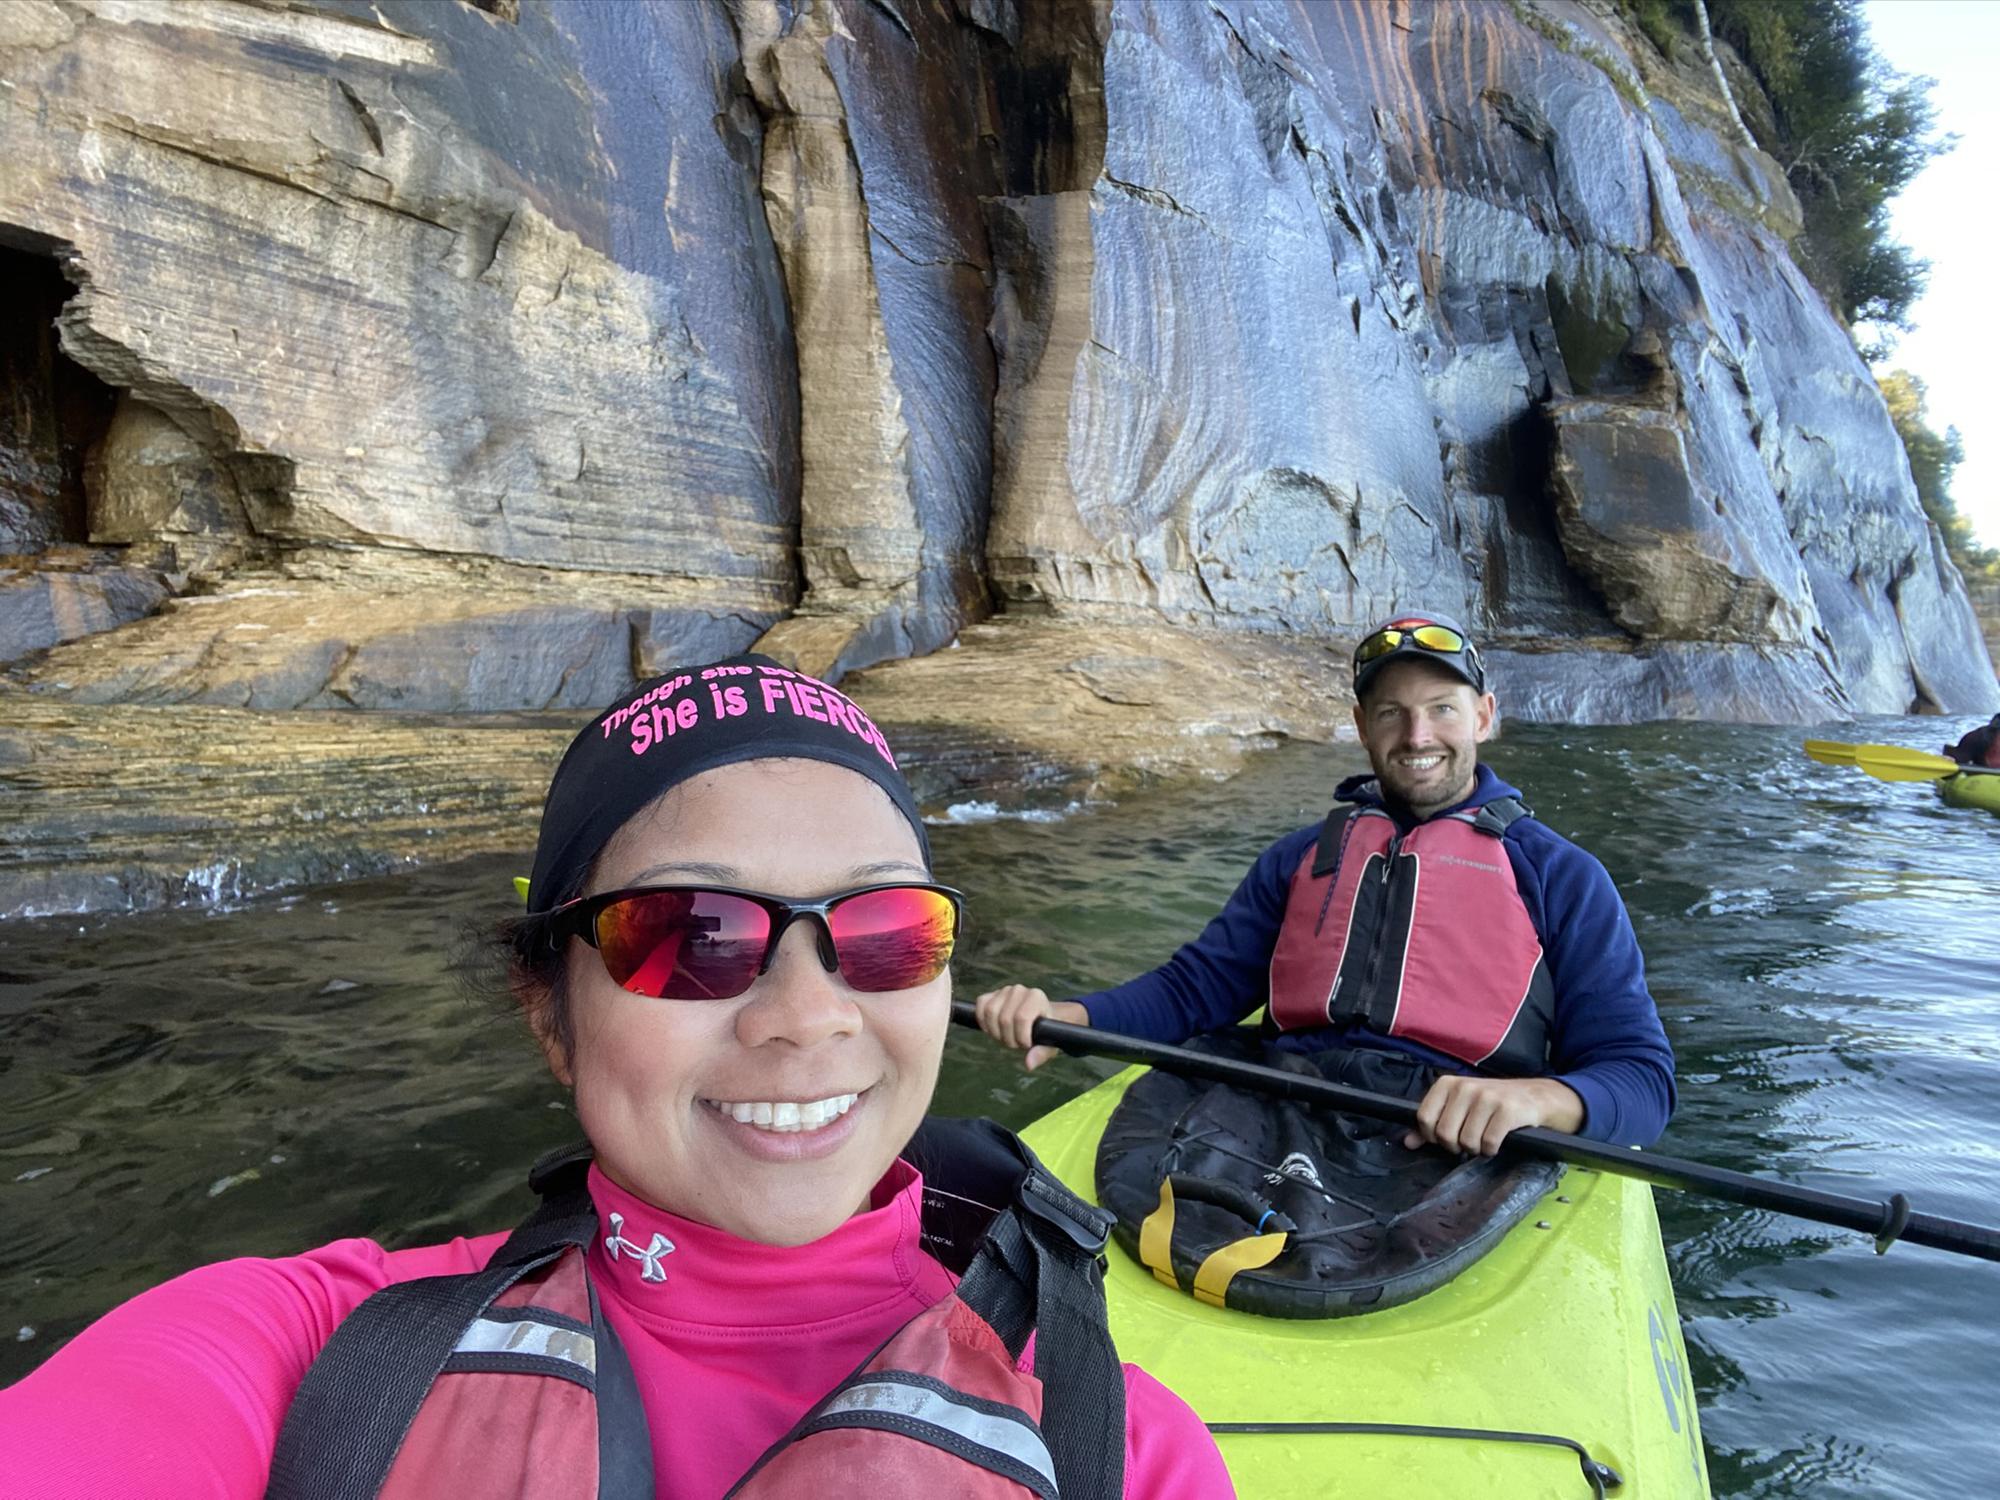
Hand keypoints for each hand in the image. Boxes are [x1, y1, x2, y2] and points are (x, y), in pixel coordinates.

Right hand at [971, 984, 1088, 1070]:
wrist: (1040, 1016)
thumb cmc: (1046, 1031)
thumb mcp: (1049, 1043)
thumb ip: (1041, 1053)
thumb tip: (1028, 1064)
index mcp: (1036, 997)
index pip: (1022, 1018)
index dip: (1021, 1037)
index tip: (1027, 1045)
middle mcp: (1019, 990)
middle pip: (1004, 1019)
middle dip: (1008, 1039)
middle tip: (1015, 1044)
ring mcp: (1004, 991)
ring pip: (990, 1012)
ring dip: (994, 1032)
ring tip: (1005, 1037)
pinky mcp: (992, 994)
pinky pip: (980, 1006)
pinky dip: (983, 1021)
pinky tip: (992, 1029)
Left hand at [1403, 1075, 1584, 1155]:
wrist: (1535, 1097)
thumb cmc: (1491, 1104)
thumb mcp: (1459, 1107)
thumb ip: (1432, 1123)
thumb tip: (1408, 1142)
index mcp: (1448, 1084)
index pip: (1424, 1118)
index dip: (1432, 1136)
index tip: (1446, 1139)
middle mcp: (1465, 1087)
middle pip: (1444, 1133)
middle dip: (1455, 1146)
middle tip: (1468, 1142)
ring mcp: (1487, 1097)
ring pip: (1466, 1141)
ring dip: (1476, 1149)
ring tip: (1483, 1140)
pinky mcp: (1507, 1110)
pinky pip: (1489, 1143)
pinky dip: (1491, 1150)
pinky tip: (1497, 1142)